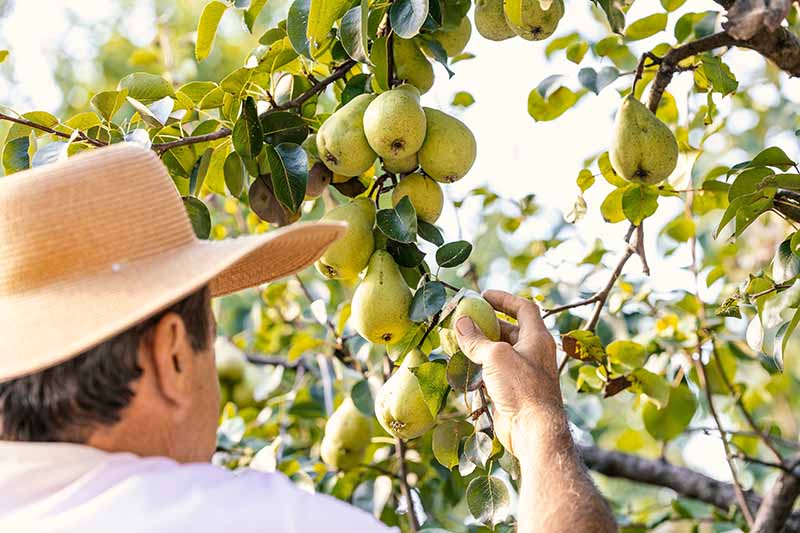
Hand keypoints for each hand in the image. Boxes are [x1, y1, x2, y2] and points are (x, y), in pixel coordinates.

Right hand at [455, 290, 560, 455]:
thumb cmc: (521, 388)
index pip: (524, 308)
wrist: (534, 430)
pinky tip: (464, 365)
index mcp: (537, 338)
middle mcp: (533, 353)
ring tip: (459, 340)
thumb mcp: (496, 356)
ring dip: (481, 345)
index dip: (504, 299)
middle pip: (511, 329)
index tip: (483, 295)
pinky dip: (480, 365)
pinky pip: (495, 371)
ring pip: (501, 352)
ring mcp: (524, 372)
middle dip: (488, 322)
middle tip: (465, 319)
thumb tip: (461, 322)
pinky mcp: (513, 390)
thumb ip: (477, 339)